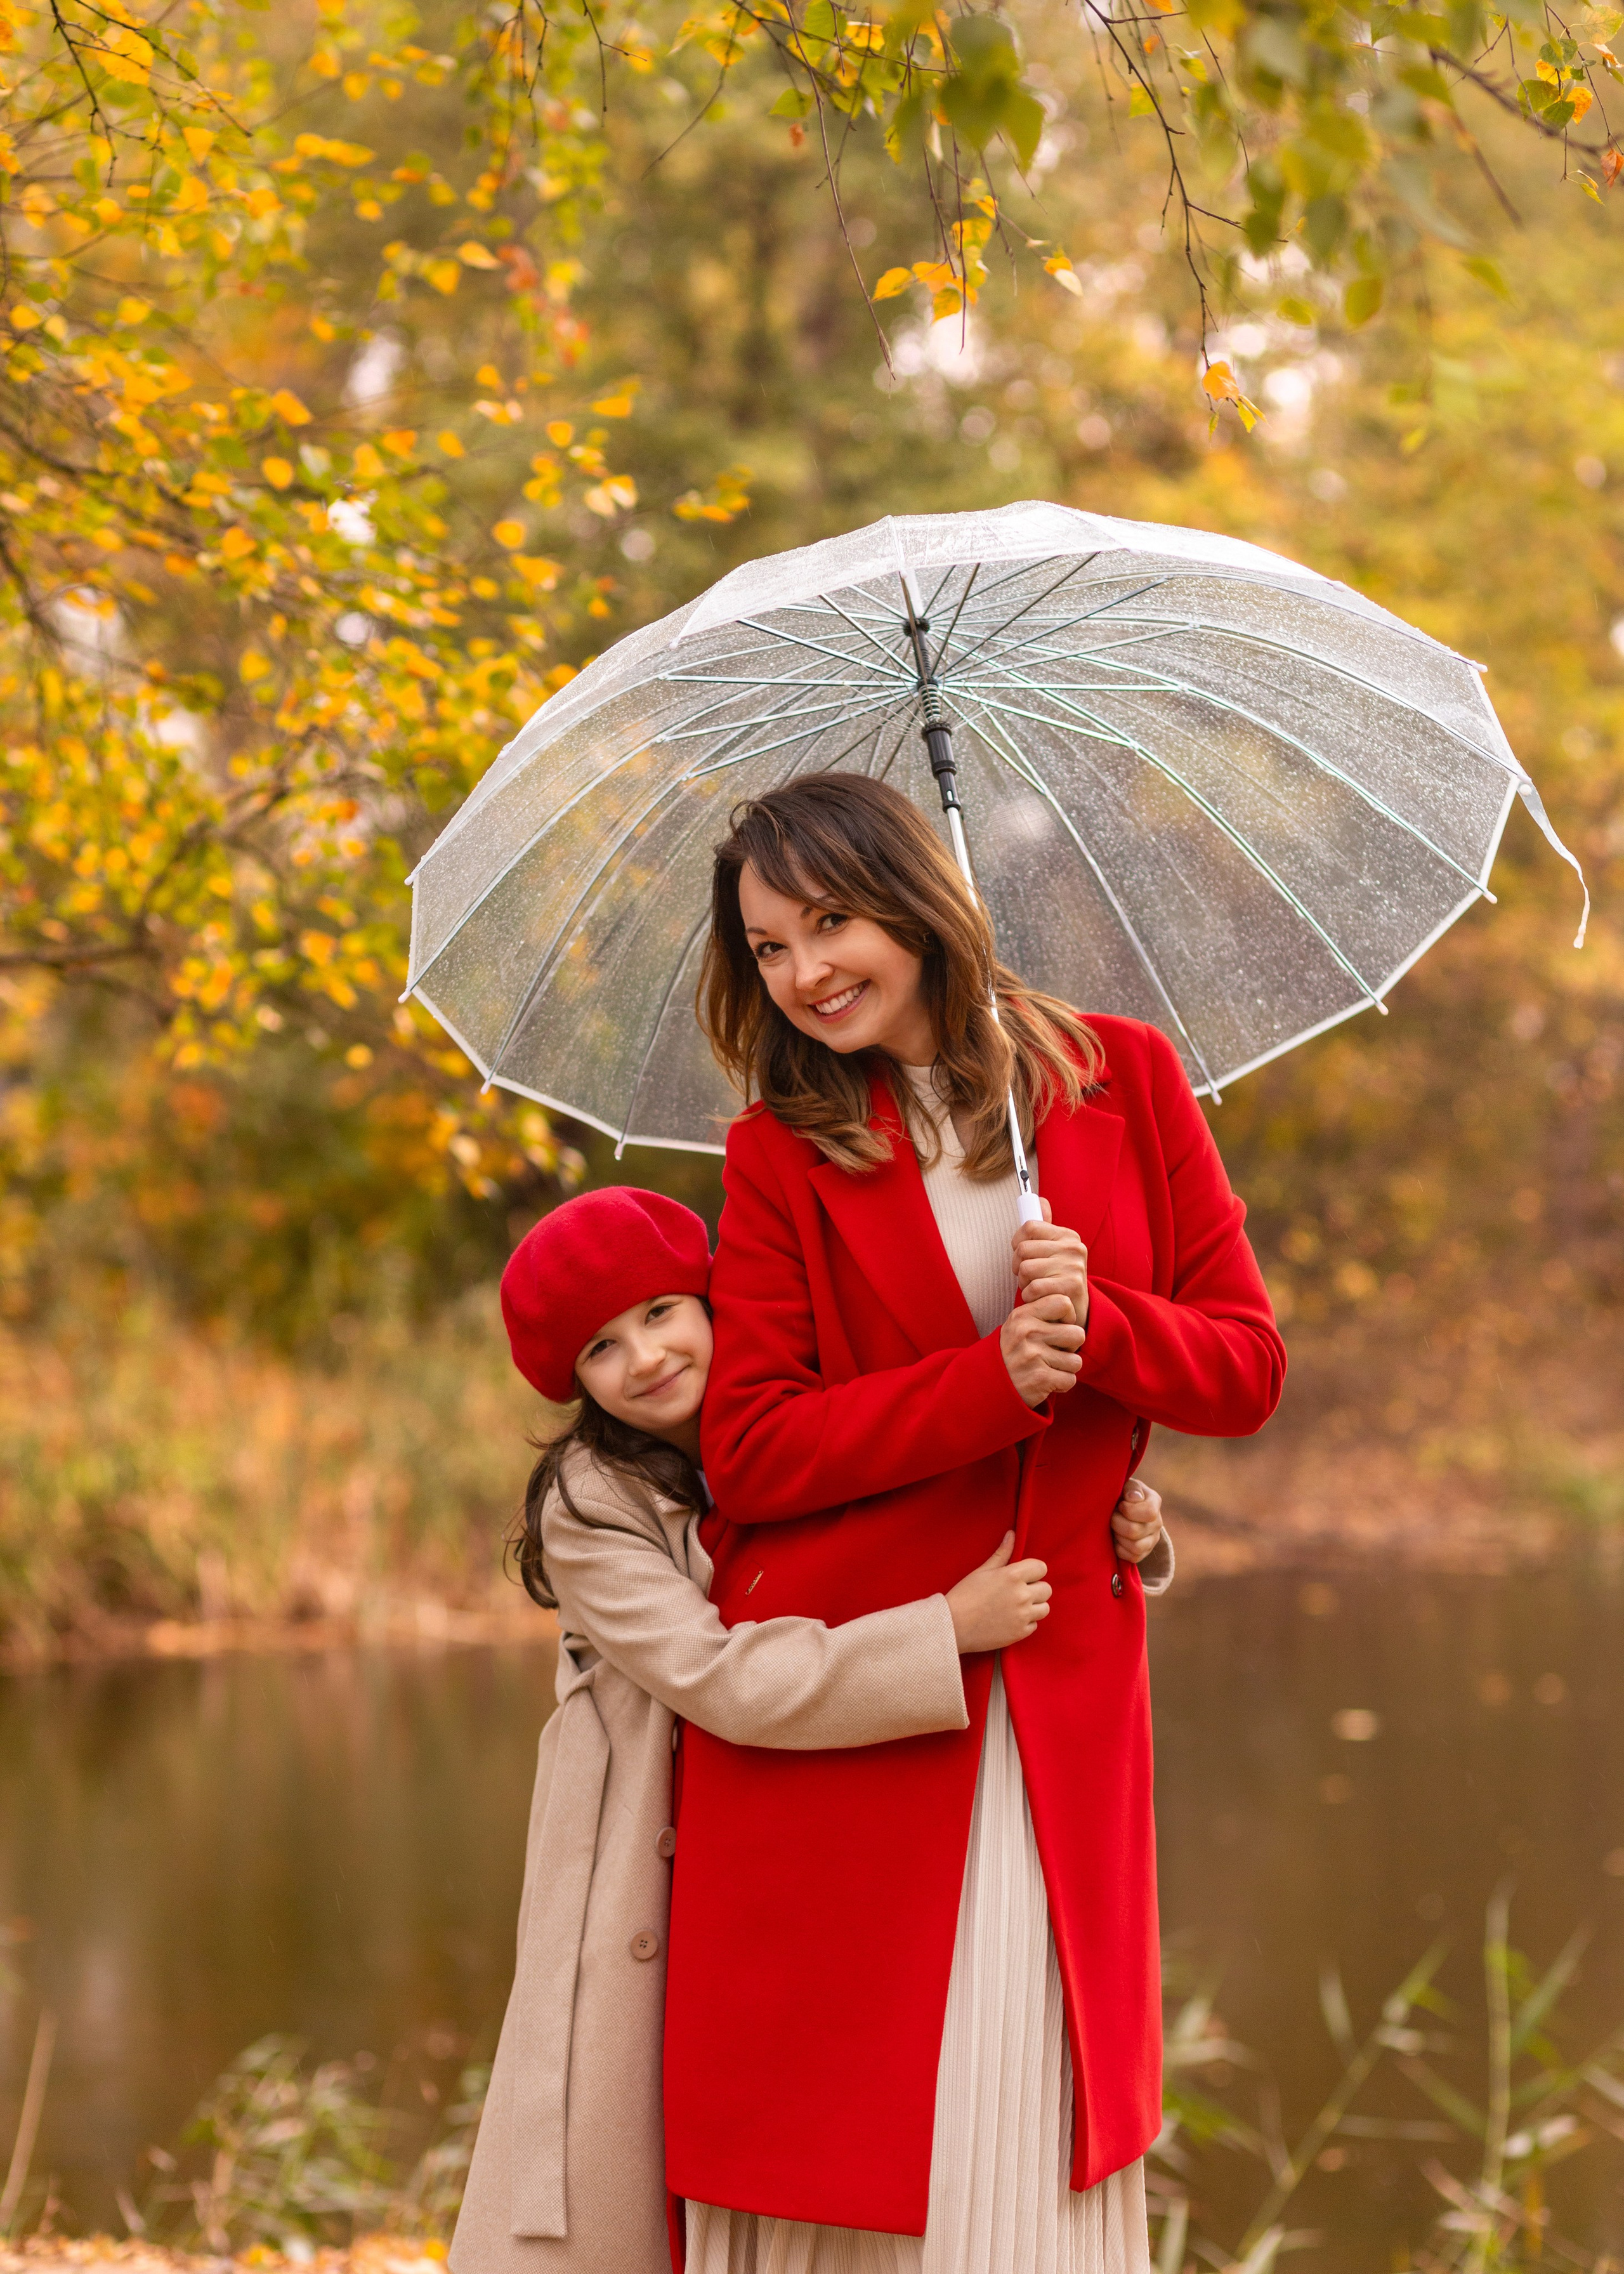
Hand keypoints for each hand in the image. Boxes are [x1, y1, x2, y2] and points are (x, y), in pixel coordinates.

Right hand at [947, 1532, 1051, 1652]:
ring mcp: (1023, 1616)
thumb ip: (1002, 1553)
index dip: (1033, 1571)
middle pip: (1046, 1589)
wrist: (953, 1625)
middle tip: (1018, 1592)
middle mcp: (1022, 1595)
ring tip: (1017, 1607)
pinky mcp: (1020, 1633)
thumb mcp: (983, 1571)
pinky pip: (1035, 1625)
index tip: (1023, 1576)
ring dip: (1034, 1606)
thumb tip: (1012, 1534)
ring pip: (1044, 1608)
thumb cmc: (965, 1595)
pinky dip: (1026, 1623)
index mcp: (1012, 1576)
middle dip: (1035, 1588)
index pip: (1041, 1568)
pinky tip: (1010, 1620)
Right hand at [1000, 1292, 1083, 1406]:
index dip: (1069, 1317)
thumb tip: (1071, 1304)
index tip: (1059, 1327)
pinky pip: (1070, 1380)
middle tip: (1056, 1352)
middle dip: (1071, 1347)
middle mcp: (1027, 1332)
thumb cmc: (1013, 1351)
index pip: (1064, 1303)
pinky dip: (1062, 1384)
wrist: (991, 1383)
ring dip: (1066, 1368)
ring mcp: (1033, 1356)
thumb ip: (1042, 1312)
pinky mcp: (1040, 1378)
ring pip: (1076, 1361)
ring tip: (1049, 1367)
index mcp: (1023, 1315)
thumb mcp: (1019, 1325)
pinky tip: (1047, 1381)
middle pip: (1078, 1334)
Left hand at [1012, 1199, 1089, 1329]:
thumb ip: (1045, 1229)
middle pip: (1023, 1249)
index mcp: (1068, 1236)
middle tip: (1028, 1277)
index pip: (1029, 1226)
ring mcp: (1074, 1266)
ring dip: (1023, 1283)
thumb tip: (1039, 1200)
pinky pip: (1033, 1287)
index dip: (1017, 1242)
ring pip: (1025, 1269)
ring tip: (1036, 1287)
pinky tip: (1040, 1298)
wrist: (1076, 1312)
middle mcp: (1074, 1248)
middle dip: (1017, 1267)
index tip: (1021, 1255)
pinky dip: (1030, 1296)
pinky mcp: (1071, 1286)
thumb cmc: (1058, 1280)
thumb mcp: (1054, 1252)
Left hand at [1111, 1478, 1163, 1564]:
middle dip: (1117, 1523)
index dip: (1129, 1510)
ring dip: (1118, 1537)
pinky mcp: (1145, 1552)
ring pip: (1135, 1547)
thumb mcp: (1125, 1485)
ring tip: (1114, 1528)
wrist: (1118, 1507)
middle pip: (1135, 1531)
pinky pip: (1133, 1557)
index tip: (1120, 1505)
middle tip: (1111, 1517)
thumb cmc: (1121, 1494)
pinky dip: (1120, 1549)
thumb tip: (1134, 1498)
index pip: (1149, 1512)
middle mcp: (1157, 1522)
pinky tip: (1116, 1539)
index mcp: (1154, 1502)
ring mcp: (1152, 1539)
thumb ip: (1131, 1487)